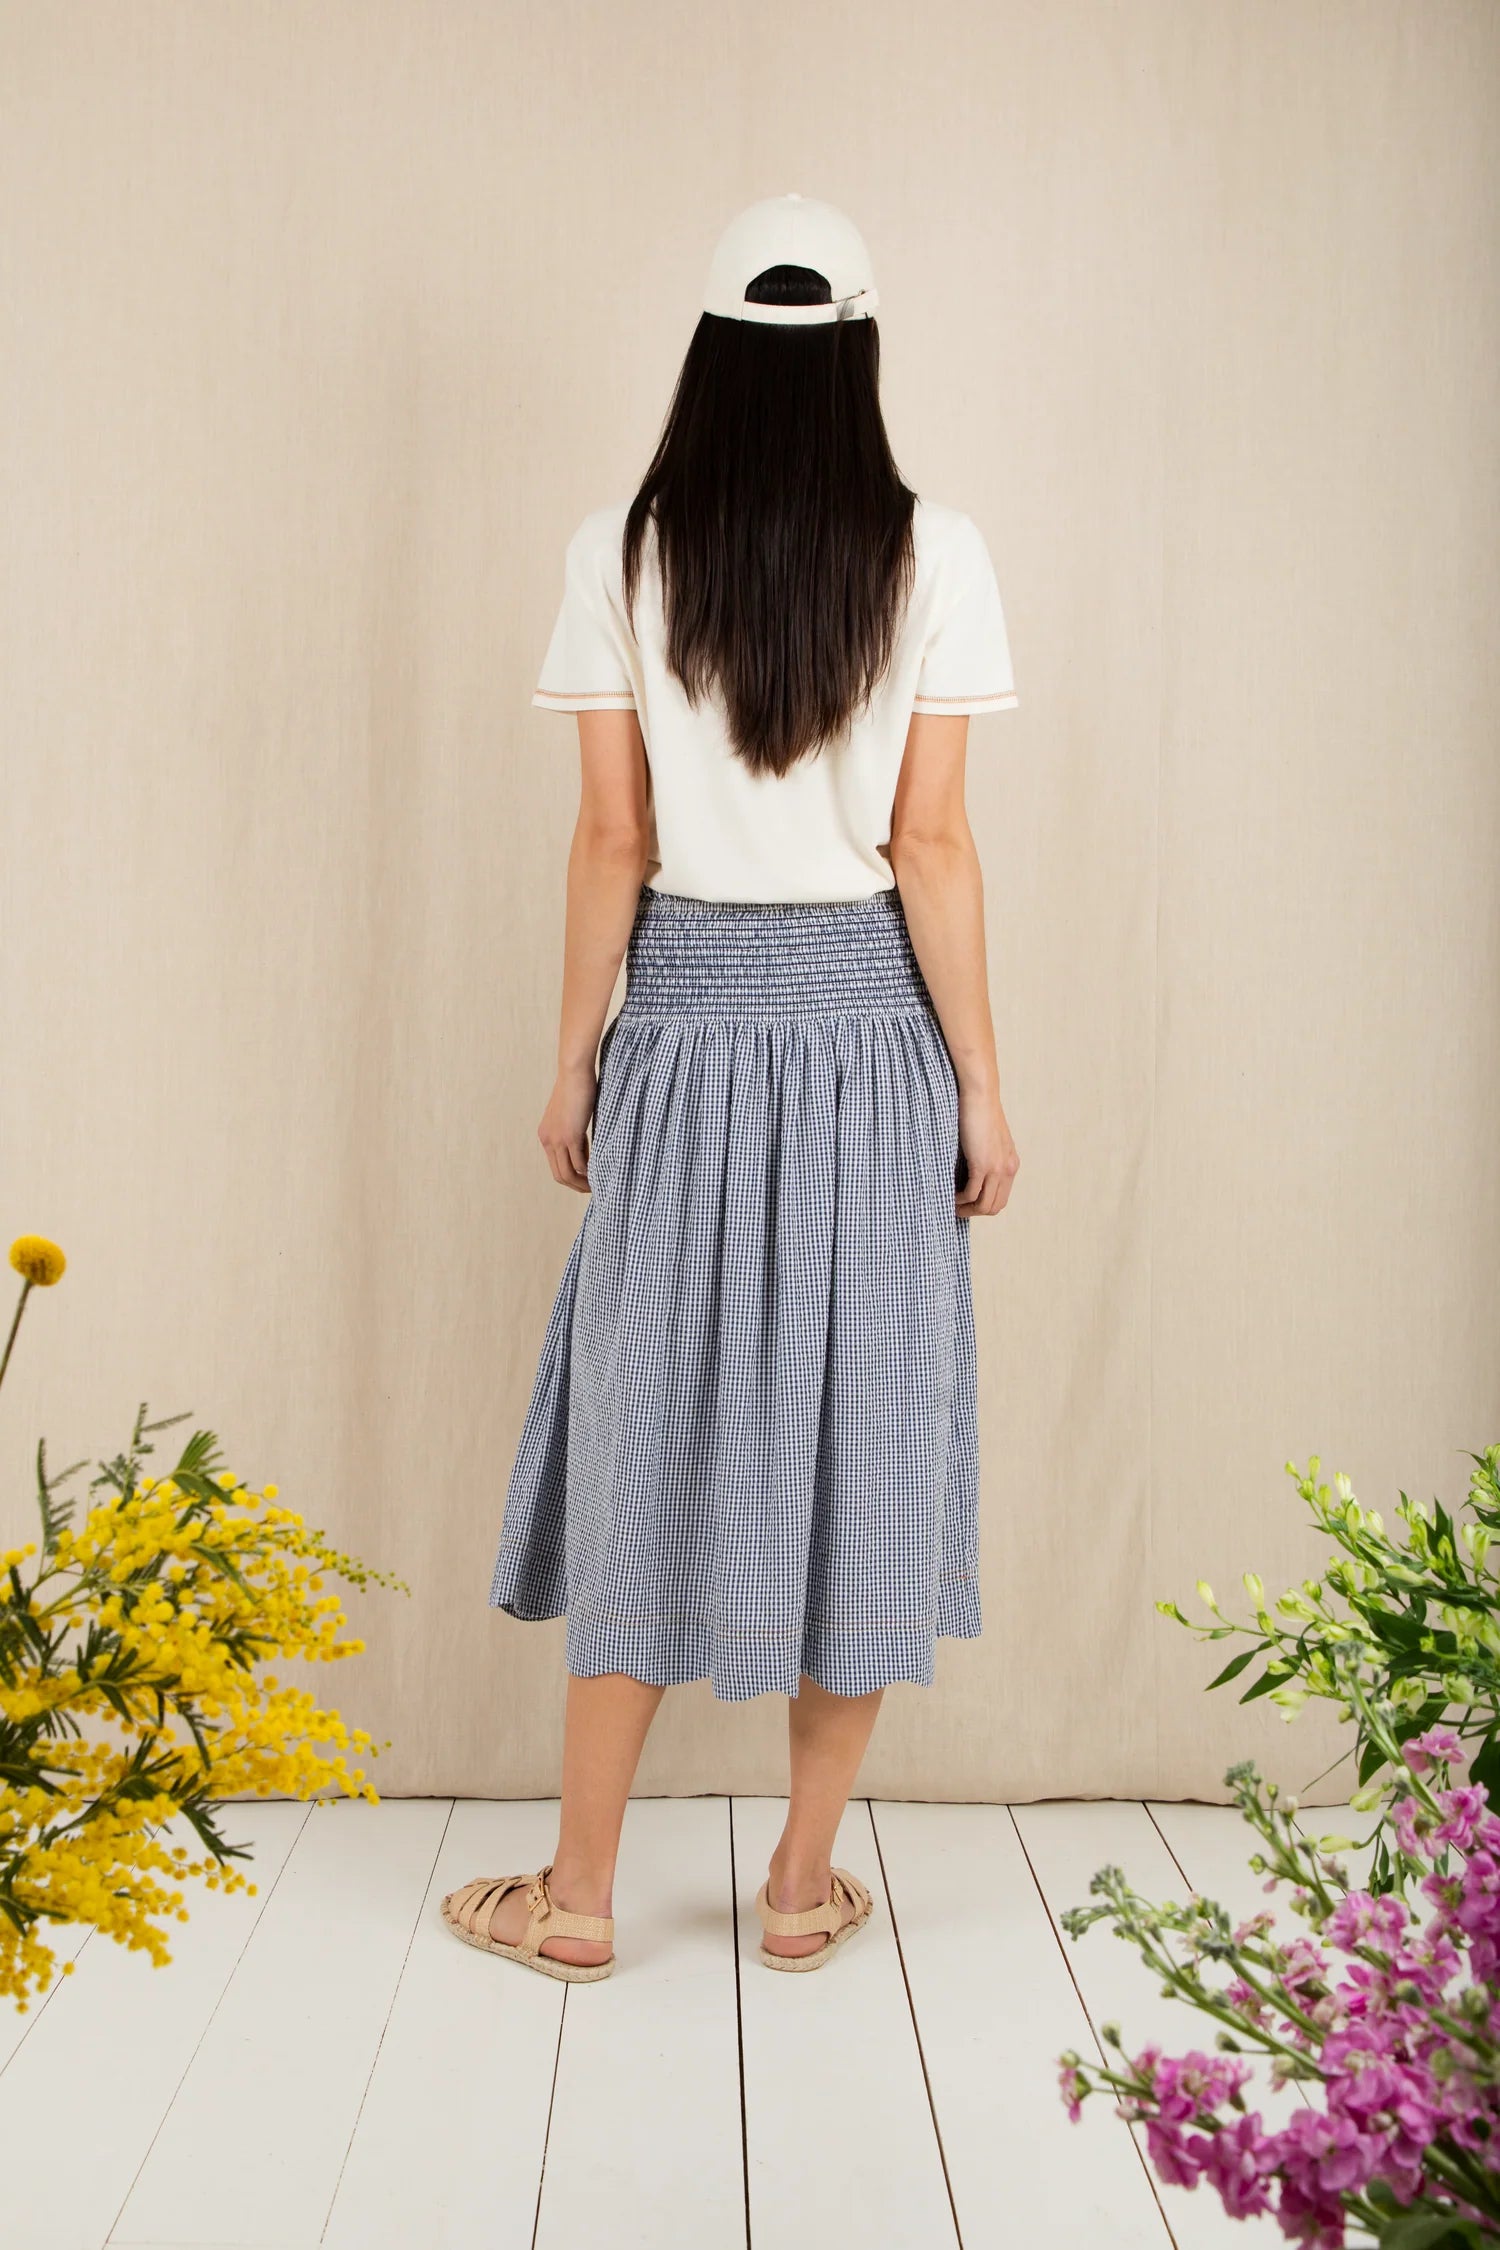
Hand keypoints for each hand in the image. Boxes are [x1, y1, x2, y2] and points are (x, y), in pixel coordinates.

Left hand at [538, 1060, 597, 1192]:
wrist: (574, 1072)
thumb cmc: (577, 1088)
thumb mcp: (571, 1114)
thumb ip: (574, 1132)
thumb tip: (584, 1148)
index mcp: (545, 1135)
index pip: (555, 1166)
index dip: (570, 1177)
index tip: (585, 1179)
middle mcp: (547, 1140)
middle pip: (559, 1175)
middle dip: (575, 1185)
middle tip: (591, 1188)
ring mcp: (557, 1139)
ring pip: (568, 1173)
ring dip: (582, 1183)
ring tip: (596, 1185)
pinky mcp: (570, 1136)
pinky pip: (580, 1163)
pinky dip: (589, 1171)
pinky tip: (599, 1172)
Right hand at [955, 1081, 1018, 1217]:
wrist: (980, 1095)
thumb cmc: (978, 1112)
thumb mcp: (987, 1139)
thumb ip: (985, 1156)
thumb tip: (970, 1171)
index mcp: (1010, 1164)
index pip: (1001, 1198)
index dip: (982, 1205)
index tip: (966, 1203)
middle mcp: (1008, 1169)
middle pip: (994, 1206)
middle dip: (974, 1212)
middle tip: (956, 1209)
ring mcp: (997, 1168)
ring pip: (984, 1205)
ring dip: (967, 1209)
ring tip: (951, 1205)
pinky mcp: (983, 1164)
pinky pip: (972, 1193)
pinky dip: (960, 1199)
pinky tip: (950, 1195)